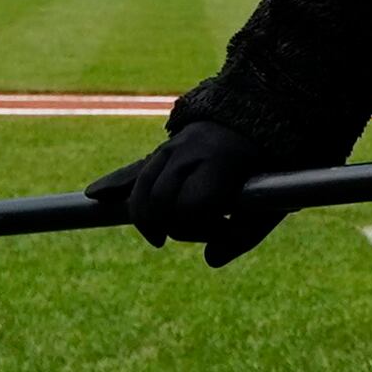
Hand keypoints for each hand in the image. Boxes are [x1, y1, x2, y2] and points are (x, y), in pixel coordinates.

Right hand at [87, 117, 284, 264]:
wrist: (269, 110)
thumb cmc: (277, 162)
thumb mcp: (272, 201)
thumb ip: (245, 234)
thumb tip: (210, 260)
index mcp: (216, 163)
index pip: (185, 207)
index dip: (198, 228)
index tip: (223, 228)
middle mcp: (188, 151)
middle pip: (157, 199)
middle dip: (170, 225)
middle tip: (195, 232)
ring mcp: (173, 146)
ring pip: (141, 186)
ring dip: (145, 215)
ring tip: (158, 236)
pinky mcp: (167, 148)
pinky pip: (136, 168)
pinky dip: (116, 183)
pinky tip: (95, 196)